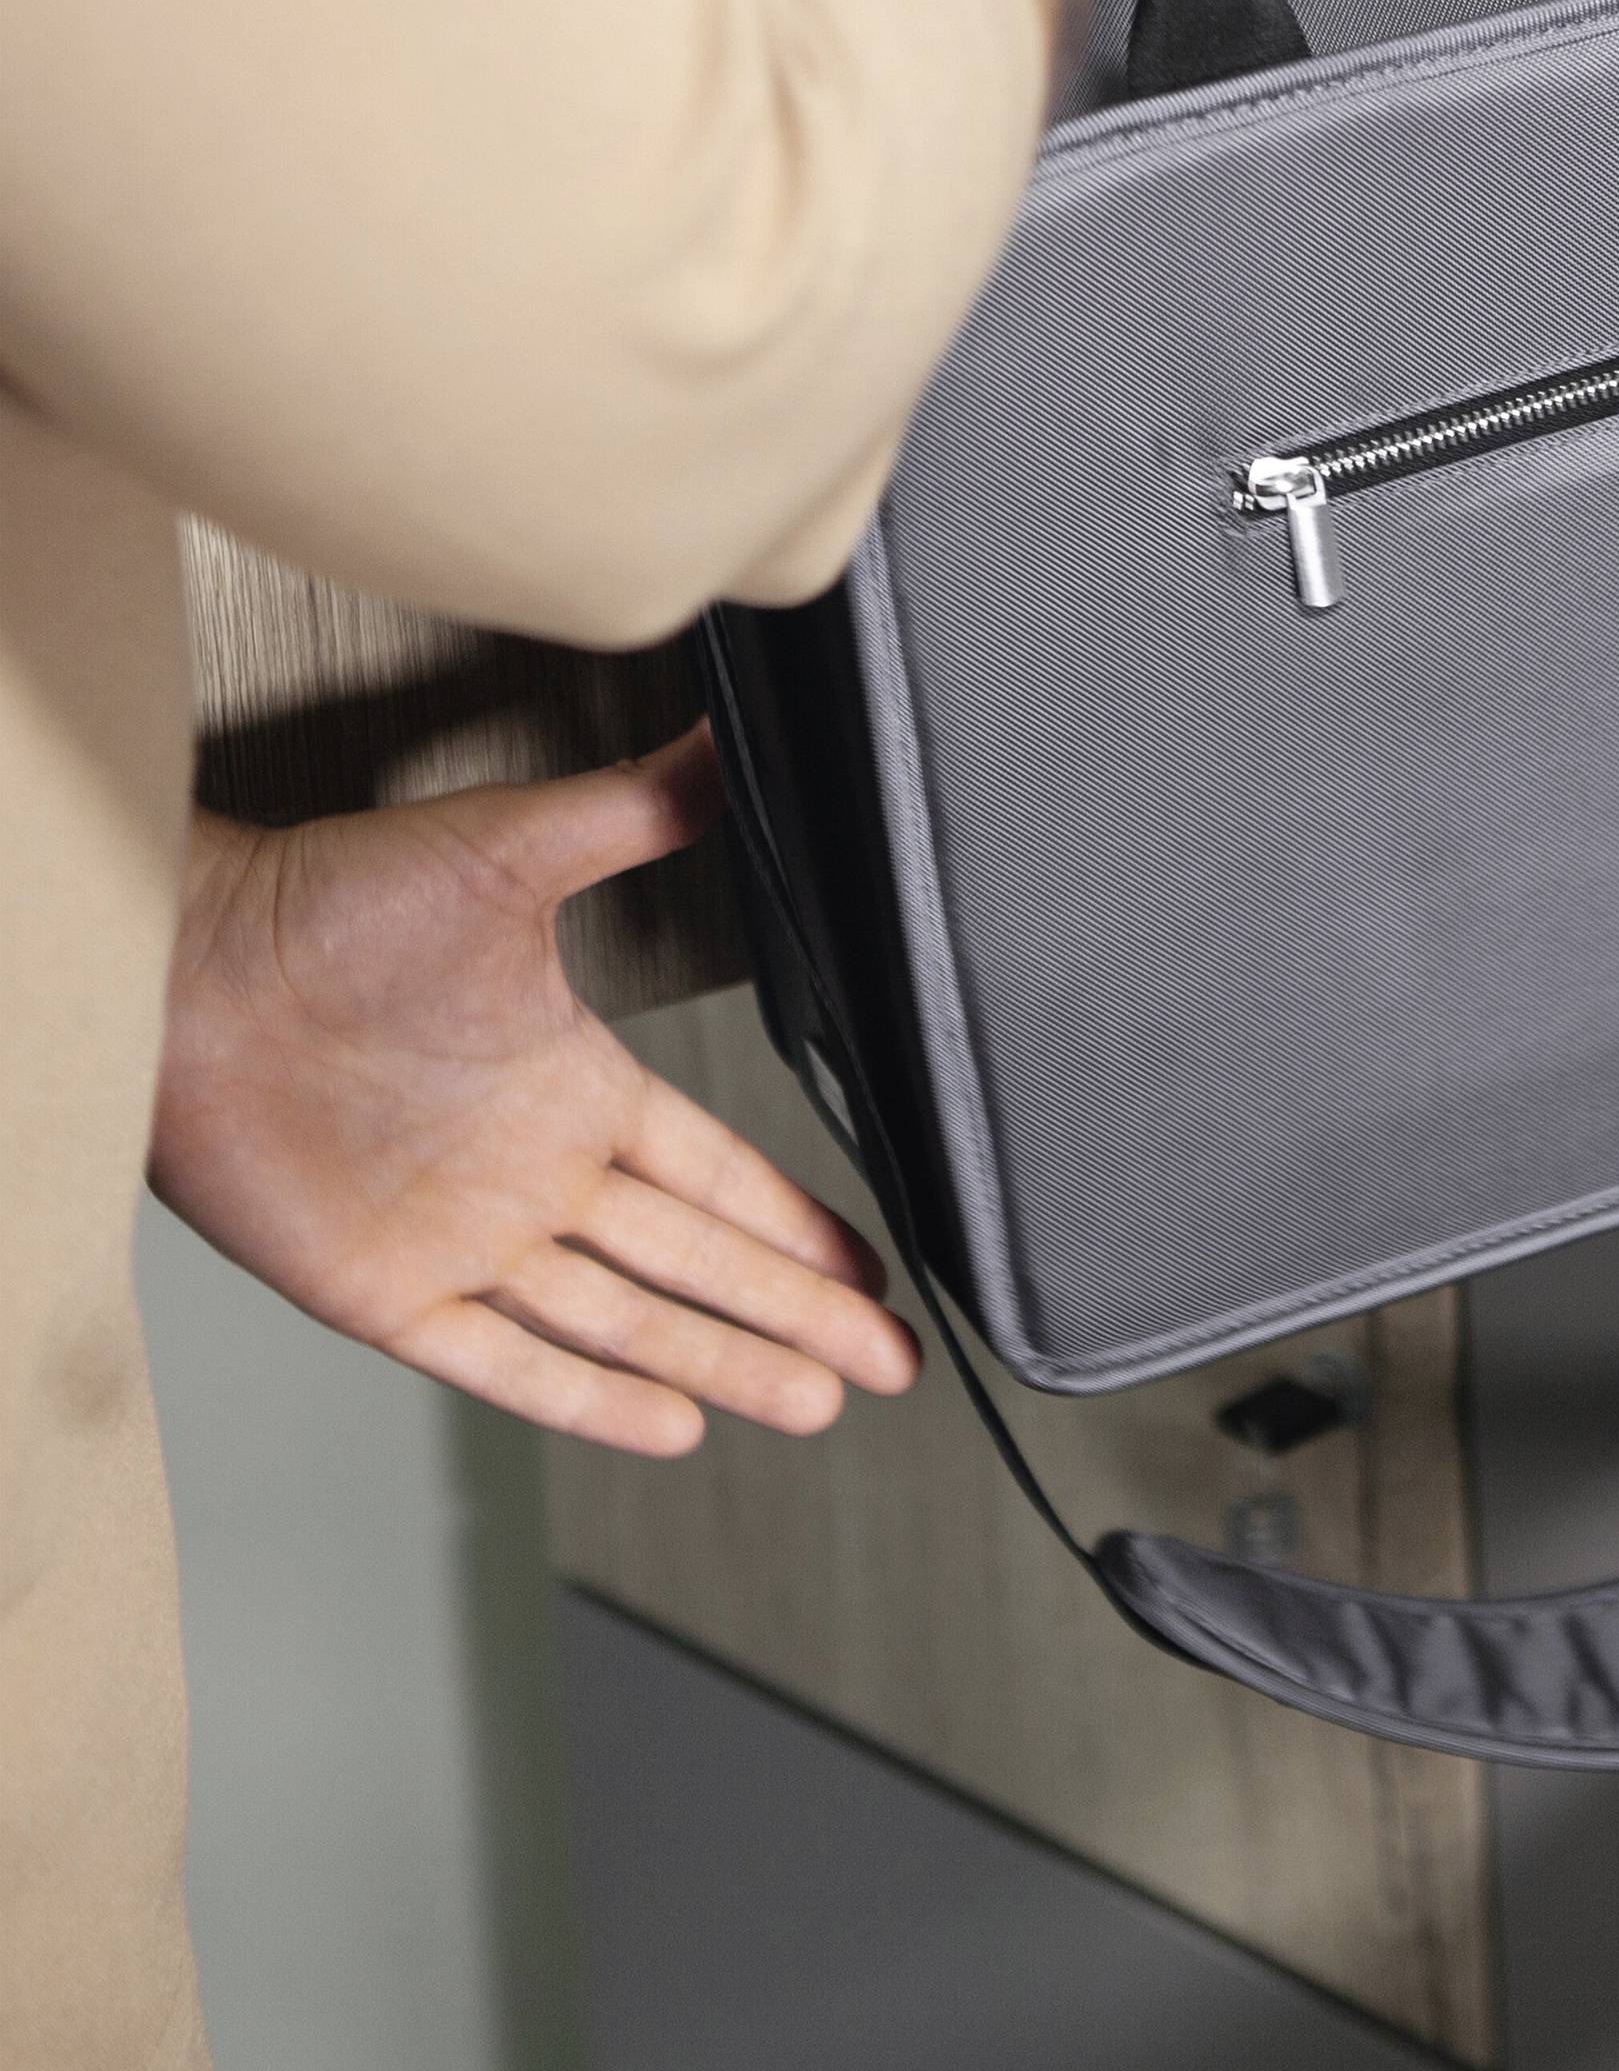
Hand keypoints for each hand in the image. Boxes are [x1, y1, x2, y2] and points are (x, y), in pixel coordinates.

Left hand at [150, 726, 918, 1457]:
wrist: (187, 962)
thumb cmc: (333, 896)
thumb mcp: (516, 844)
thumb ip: (639, 809)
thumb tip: (731, 737)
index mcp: (576, 1087)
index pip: (718, 1176)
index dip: (801, 1224)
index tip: (876, 1268)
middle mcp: (535, 1174)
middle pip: (699, 1266)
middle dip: (799, 1314)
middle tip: (886, 1364)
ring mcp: (466, 1240)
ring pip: (624, 1323)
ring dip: (725, 1362)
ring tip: (813, 1403)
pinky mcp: (385, 1294)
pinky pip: (504, 1366)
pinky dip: (589, 1401)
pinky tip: (671, 1427)